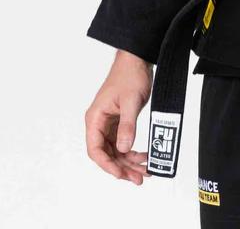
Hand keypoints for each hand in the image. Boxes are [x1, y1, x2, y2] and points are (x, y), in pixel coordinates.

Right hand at [85, 49, 152, 184]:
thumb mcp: (130, 102)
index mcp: (95, 118)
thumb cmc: (129, 75)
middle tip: (138, 178)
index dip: (107, 165)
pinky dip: (132, 151)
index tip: (121, 174)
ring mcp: (108, 123)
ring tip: (144, 171)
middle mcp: (99, 123)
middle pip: (106, 153)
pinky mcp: (118, 121)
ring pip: (116, 150)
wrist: (137, 60)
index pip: (95, 150)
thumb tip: (124, 148)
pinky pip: (122, 142)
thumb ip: (127, 126)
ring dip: (128, 162)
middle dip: (121, 167)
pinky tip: (143, 157)